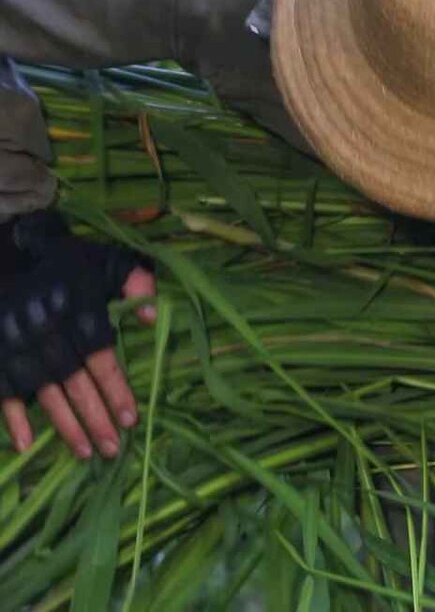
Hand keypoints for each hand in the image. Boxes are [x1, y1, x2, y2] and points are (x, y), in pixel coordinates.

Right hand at [0, 211, 155, 458]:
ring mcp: (13, 338)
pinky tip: (26, 444)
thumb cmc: (72, 264)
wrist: (13, 250)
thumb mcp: (110, 261)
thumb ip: (137, 282)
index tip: (131, 419)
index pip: (98, 354)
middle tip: (112, 448)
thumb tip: (151, 318)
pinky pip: (1, 387)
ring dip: (62, 423)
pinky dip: (11, 416)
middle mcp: (42, 324)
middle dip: (93, 416)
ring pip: (39, 389)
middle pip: (70, 378)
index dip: (114, 388)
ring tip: (85, 452)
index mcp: (76, 304)